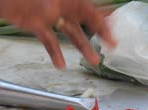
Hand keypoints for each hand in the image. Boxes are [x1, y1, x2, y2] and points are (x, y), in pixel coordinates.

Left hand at [0, 0, 115, 68]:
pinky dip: (55, 52)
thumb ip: (50, 7)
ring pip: (70, 32)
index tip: (112, 38)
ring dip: (82, 46)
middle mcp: (60, 5)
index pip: (90, 11)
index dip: (104, 24)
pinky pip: (49, 39)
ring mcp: (47, 15)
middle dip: (99, 34)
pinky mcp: (34, 23)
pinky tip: (61, 65)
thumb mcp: (40, 0)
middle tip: (110, 47)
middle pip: (84, 20)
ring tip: (93, 61)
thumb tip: (55, 14)